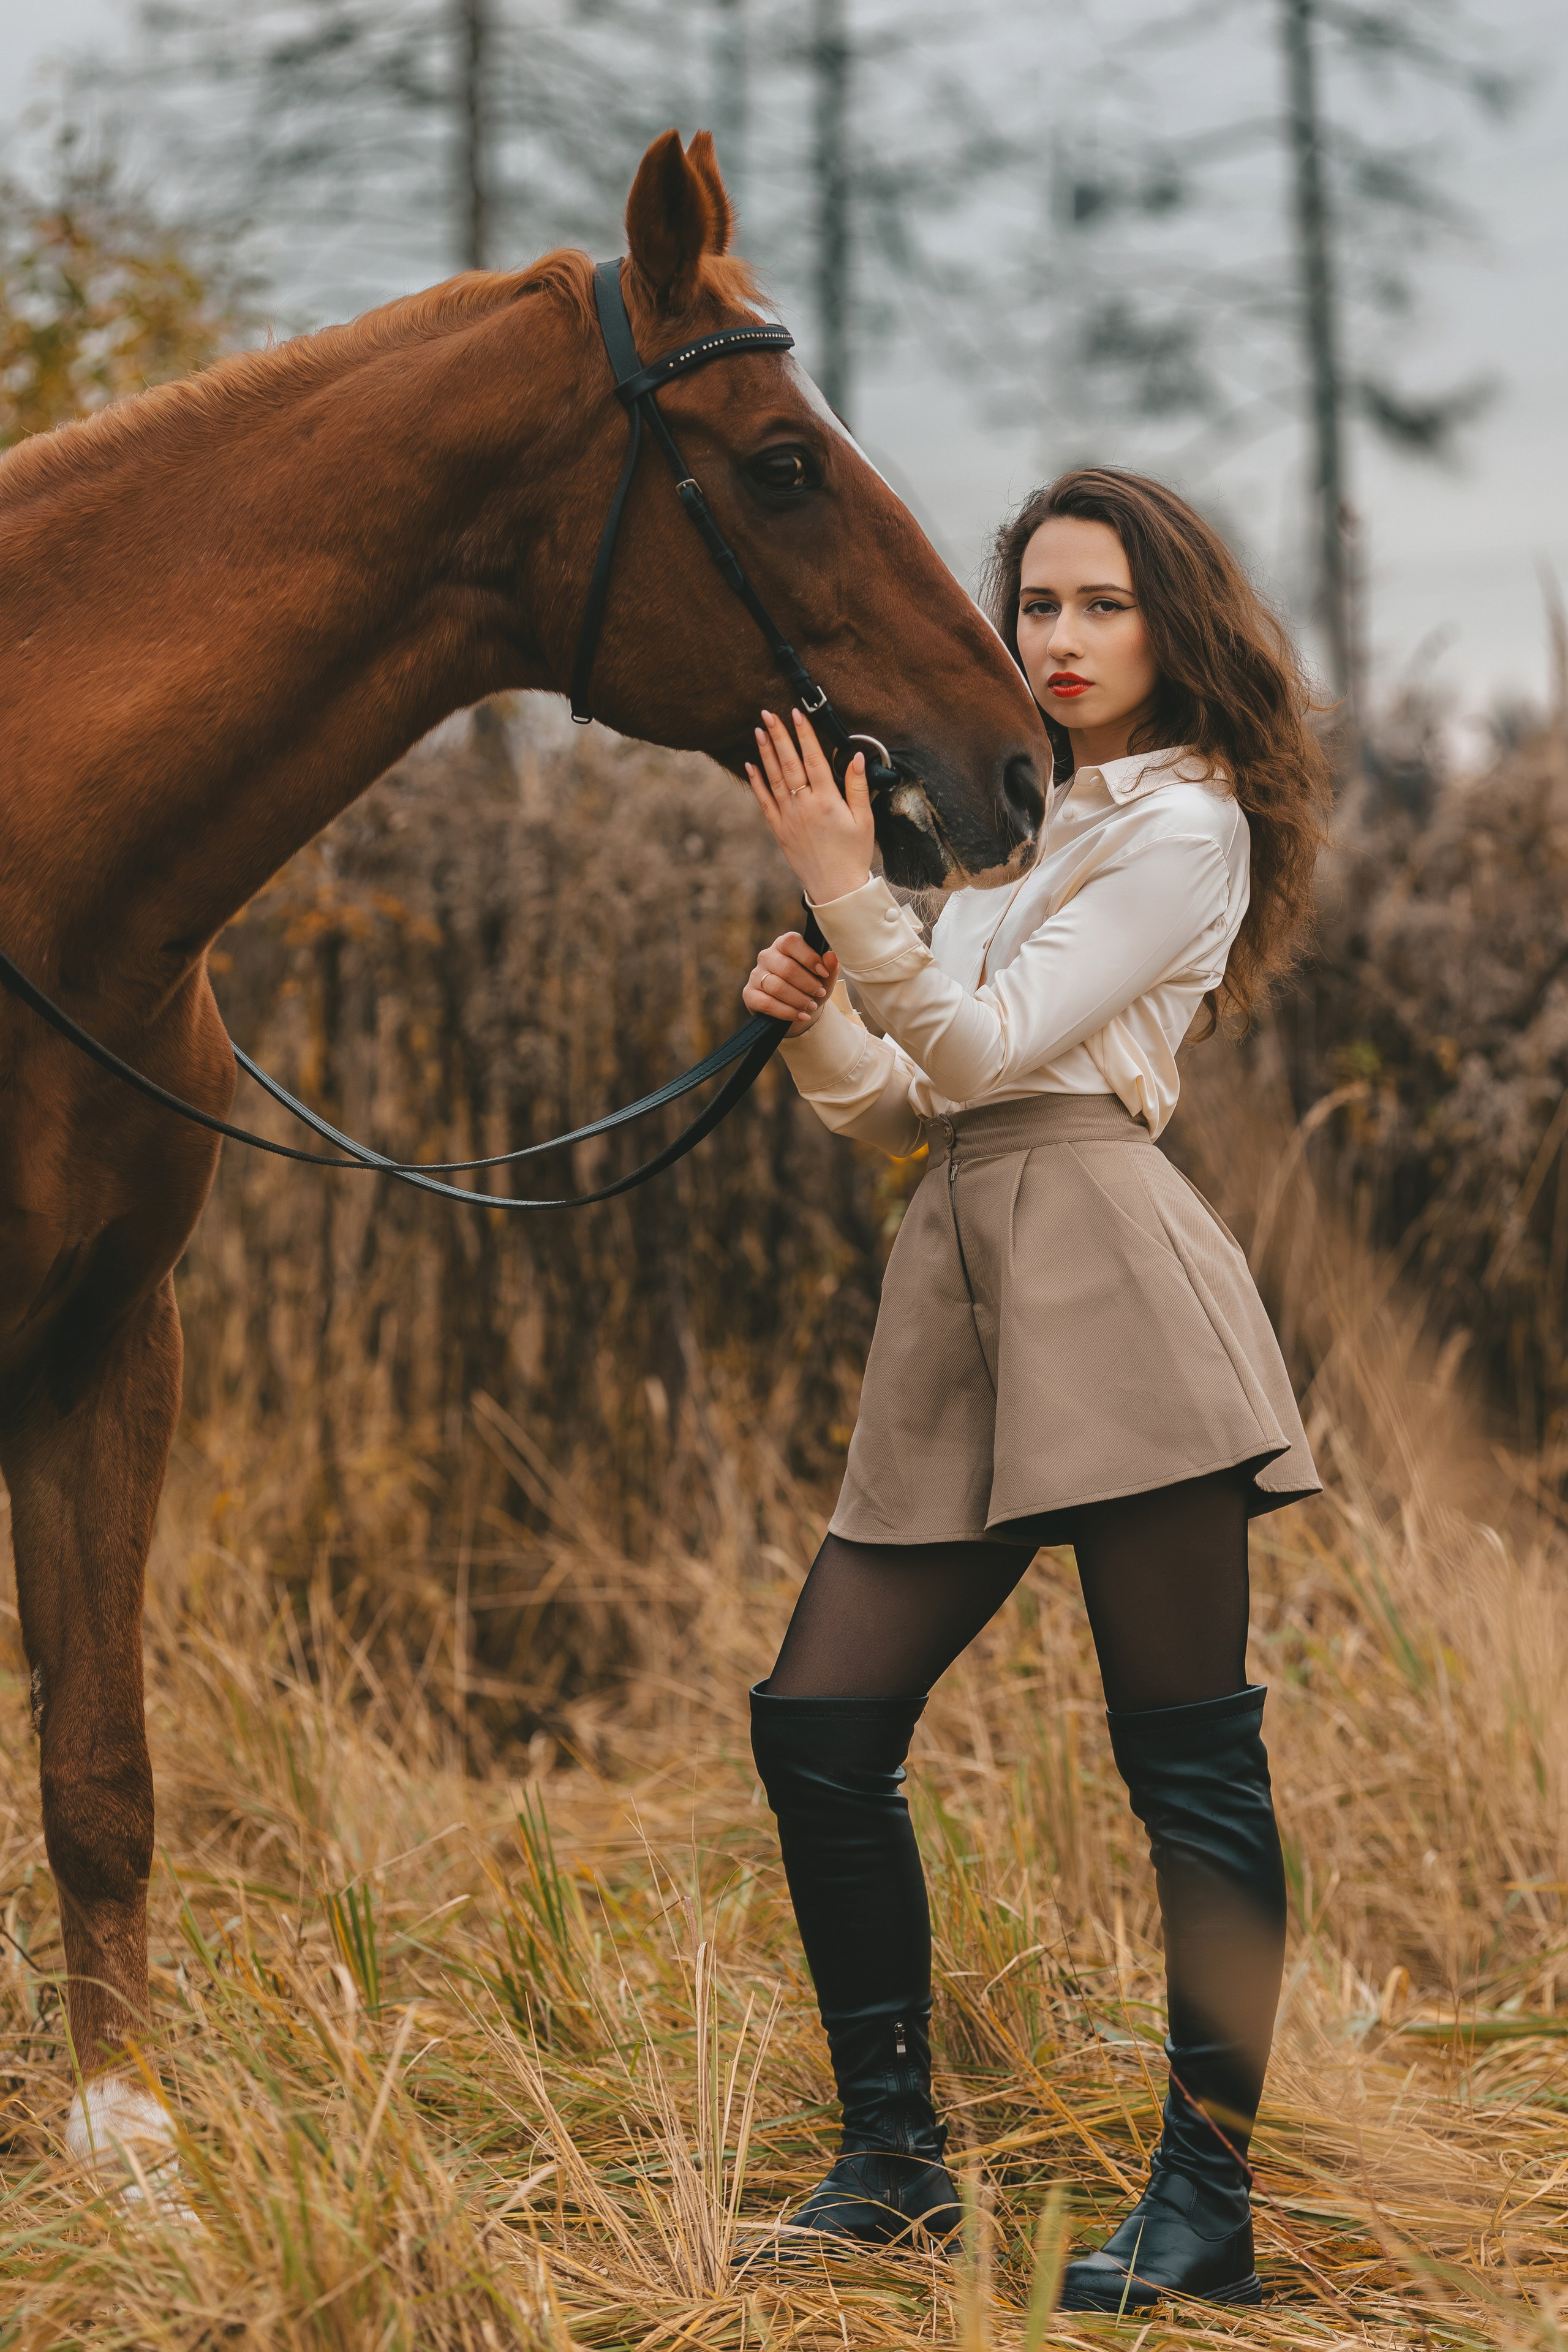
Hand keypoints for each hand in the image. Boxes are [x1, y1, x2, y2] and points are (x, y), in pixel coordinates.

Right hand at [743, 931, 839, 1036]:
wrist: (797, 1009)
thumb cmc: (810, 987)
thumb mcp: (824, 979)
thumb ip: (830, 967)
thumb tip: (832, 956)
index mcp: (784, 945)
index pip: (791, 942)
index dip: (809, 958)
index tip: (823, 973)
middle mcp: (767, 956)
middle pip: (786, 968)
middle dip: (807, 983)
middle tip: (820, 993)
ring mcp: (756, 975)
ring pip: (777, 987)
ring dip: (798, 999)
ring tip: (811, 1006)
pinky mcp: (750, 994)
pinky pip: (767, 1003)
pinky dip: (787, 1012)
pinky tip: (801, 1015)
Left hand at [746, 707, 875, 906]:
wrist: (835, 888)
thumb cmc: (853, 853)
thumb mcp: (864, 819)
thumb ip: (858, 786)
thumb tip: (856, 757)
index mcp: (827, 801)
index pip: (813, 759)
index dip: (804, 734)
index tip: (797, 713)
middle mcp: (803, 806)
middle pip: (789, 763)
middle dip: (779, 735)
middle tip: (769, 713)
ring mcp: (788, 817)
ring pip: (773, 778)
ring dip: (765, 752)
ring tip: (759, 730)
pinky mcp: (778, 829)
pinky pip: (764, 801)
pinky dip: (756, 781)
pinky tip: (750, 764)